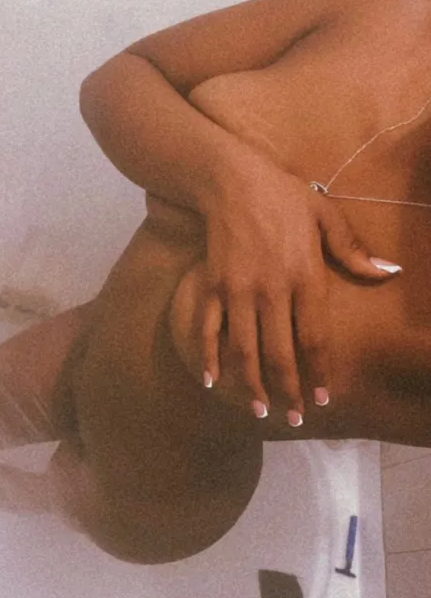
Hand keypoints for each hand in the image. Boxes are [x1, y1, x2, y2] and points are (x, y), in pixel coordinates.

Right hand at [200, 147, 400, 423]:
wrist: (231, 178)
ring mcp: (239, 290)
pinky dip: (209, 356)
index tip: (324, 399)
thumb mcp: (325, 215)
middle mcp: (272, 291)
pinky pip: (209, 328)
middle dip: (289, 390)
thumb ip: (353, 250)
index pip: (315, 337)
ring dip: (253, 384)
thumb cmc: (283, 195)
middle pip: (281, 352)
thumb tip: (389, 273)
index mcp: (305, 276)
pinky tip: (211, 381)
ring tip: (259, 410)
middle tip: (295, 418)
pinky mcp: (213, 285)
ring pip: (246, 349)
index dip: (319, 372)